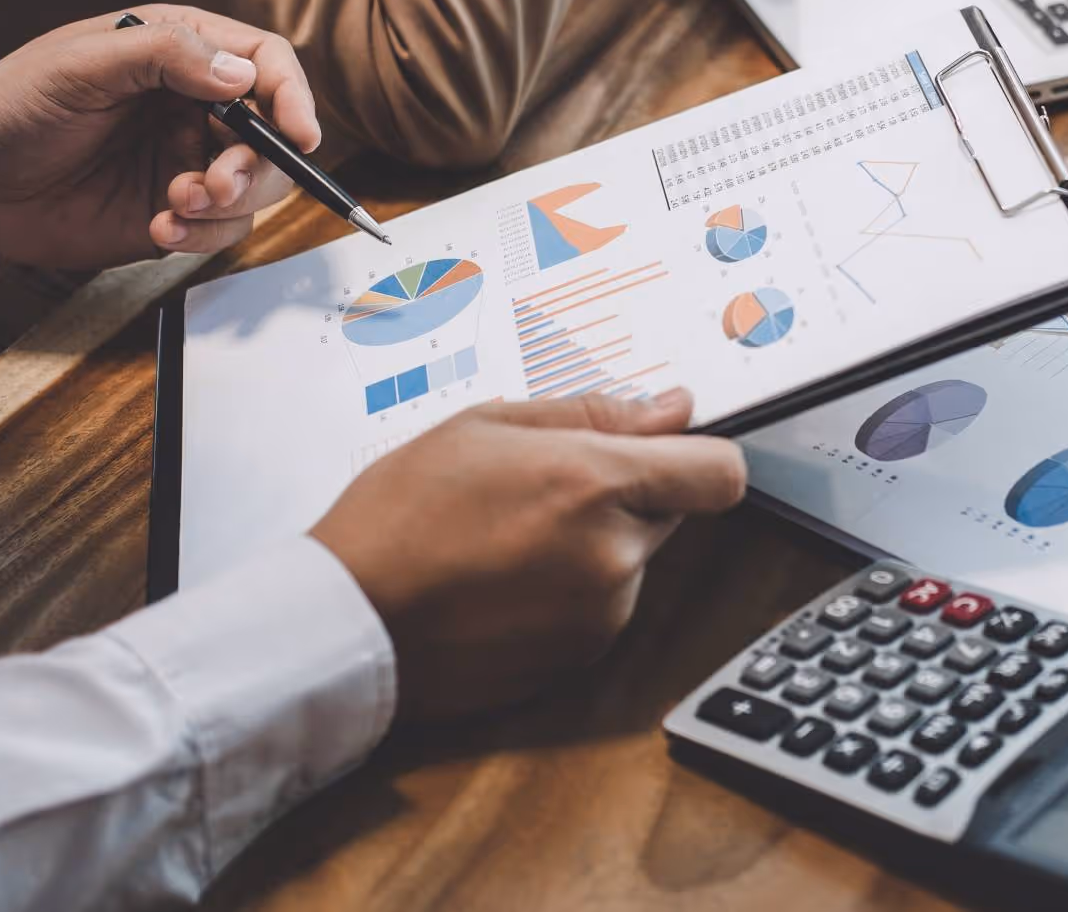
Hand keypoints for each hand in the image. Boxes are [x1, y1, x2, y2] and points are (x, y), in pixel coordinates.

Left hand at [0, 6, 321, 269]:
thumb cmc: (10, 107)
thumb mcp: (81, 65)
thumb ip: (164, 55)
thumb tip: (242, 72)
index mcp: (180, 50)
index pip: (265, 61)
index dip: (293, 95)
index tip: (299, 134)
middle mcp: (195, 104)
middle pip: (273, 132)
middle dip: (256, 165)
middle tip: (216, 185)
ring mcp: (187, 159)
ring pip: (257, 186)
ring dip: (229, 203)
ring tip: (176, 208)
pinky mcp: (176, 211)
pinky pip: (223, 228)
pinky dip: (203, 235)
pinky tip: (161, 228)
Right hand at [310, 389, 746, 721]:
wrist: (346, 623)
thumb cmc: (399, 516)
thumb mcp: (485, 426)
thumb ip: (594, 413)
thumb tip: (672, 408)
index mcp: (593, 485)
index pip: (720, 473)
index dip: (699, 454)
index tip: (666, 446)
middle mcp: (612, 556)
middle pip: (673, 511)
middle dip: (626, 492)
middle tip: (543, 485)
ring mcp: (600, 616)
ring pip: (633, 559)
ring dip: (594, 543)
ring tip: (508, 535)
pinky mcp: (580, 659)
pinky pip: (603, 606)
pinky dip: (570, 590)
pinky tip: (505, 579)